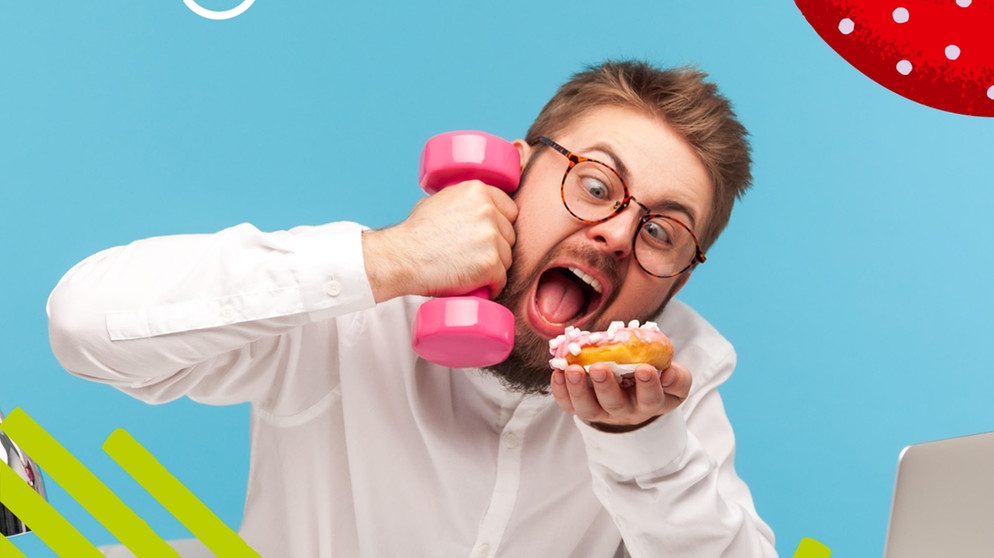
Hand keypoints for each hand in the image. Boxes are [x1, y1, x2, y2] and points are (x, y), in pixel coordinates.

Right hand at [363, 181, 517, 301]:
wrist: (401, 257)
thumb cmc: (415, 233)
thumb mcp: (438, 201)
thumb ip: (462, 201)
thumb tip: (475, 207)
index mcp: (478, 190)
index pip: (509, 210)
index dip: (500, 225)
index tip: (489, 237)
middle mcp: (488, 210)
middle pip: (509, 235)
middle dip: (496, 248)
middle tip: (473, 257)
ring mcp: (491, 237)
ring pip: (507, 258)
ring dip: (493, 268)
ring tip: (469, 271)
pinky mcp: (490, 263)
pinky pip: (501, 279)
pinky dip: (490, 285)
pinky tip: (475, 284)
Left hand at [550, 362, 691, 430]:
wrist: (634, 392)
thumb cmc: (657, 382)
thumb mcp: (674, 380)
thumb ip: (677, 378)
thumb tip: (668, 373)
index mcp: (650, 403)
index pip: (651, 399)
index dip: (648, 385)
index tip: (645, 368)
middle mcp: (624, 411)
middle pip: (614, 405)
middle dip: (605, 386)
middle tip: (599, 367)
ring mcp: (601, 411)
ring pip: (588, 408)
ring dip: (578, 389)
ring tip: (572, 370)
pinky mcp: (580, 407)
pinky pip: (568, 404)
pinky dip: (560, 391)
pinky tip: (557, 374)